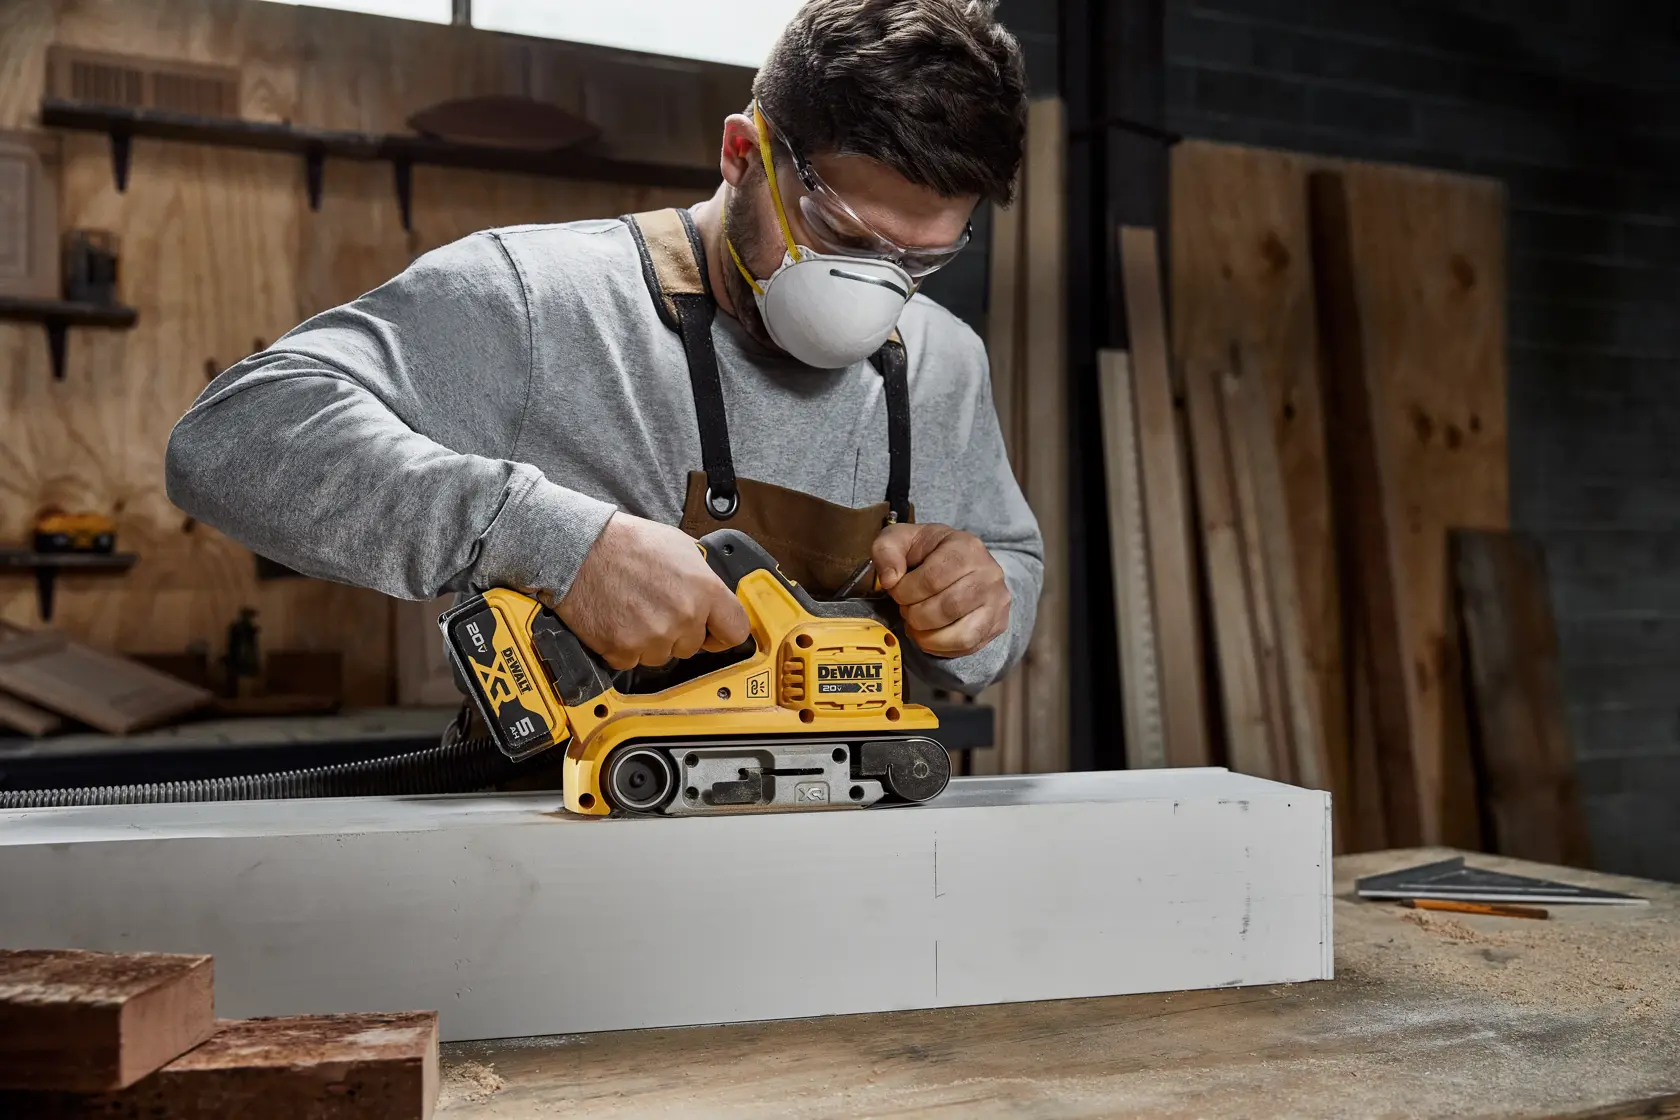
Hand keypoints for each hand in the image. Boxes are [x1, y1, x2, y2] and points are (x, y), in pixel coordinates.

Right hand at [557, 513, 750, 669]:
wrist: (581, 548)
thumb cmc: (628, 542)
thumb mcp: (681, 547)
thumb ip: (703, 578)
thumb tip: (715, 596)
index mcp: (704, 590)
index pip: (735, 631)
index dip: (723, 634)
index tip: (714, 633)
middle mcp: (683, 617)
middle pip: (693, 646)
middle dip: (679, 632)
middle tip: (656, 608)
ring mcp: (653, 636)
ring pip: (662, 656)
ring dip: (651, 641)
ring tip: (633, 610)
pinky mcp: (623, 650)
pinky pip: (632, 661)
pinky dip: (624, 647)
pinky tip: (617, 620)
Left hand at [872, 523, 1009, 657]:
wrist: (959, 562)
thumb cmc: (927, 552)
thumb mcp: (900, 540)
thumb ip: (886, 551)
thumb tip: (890, 580)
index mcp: (966, 546)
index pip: (932, 579)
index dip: (906, 592)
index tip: (897, 591)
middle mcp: (989, 573)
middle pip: (947, 608)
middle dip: (915, 614)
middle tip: (906, 608)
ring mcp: (997, 601)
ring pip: (960, 633)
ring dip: (927, 635)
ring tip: (917, 622)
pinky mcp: (998, 623)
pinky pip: (967, 646)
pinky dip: (940, 647)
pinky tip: (930, 634)